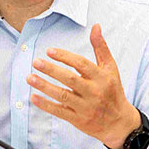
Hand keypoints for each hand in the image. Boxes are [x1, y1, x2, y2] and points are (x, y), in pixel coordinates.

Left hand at [27, 24, 140, 148]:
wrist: (119, 122)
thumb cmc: (112, 90)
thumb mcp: (110, 68)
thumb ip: (101, 47)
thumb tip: (95, 26)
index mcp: (101, 77)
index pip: (81, 65)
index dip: (65, 57)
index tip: (49, 51)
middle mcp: (93, 92)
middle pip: (70, 79)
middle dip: (51, 70)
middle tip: (36, 62)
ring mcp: (85, 107)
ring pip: (62, 95)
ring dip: (44, 86)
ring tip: (29, 77)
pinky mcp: (78, 119)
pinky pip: (60, 112)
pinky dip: (46, 105)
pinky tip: (33, 97)